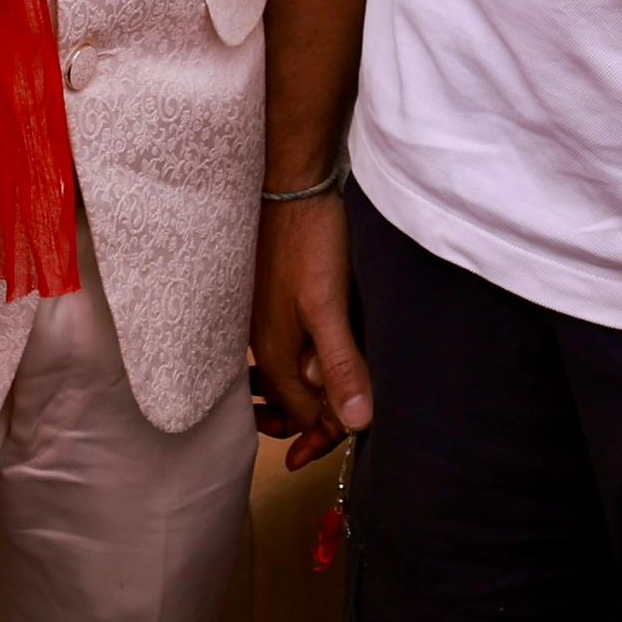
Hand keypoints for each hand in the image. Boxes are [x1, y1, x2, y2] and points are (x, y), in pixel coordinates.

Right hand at [249, 188, 375, 463]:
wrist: (287, 186)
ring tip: (327, 410)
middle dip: (312, 422)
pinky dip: (299, 369)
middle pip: (288, 401)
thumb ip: (342, 364)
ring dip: (302, 398)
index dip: (331, 431)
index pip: (303, 416)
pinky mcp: (269, 303)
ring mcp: (262, 323)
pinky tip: (313, 362)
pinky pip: (282, 352)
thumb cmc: (309, 241)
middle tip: (337, 435)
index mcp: (275, 354)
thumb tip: (356, 423)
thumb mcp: (329, 306)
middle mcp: (262, 344)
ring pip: (283, 378)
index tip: (358, 433)